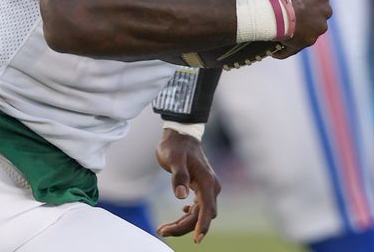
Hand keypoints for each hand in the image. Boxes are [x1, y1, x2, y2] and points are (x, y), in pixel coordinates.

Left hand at [155, 128, 220, 242]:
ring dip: (184, 223)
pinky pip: (198, 207)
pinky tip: (180, 214)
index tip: (197, 240)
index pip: (207, 209)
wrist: (181, 134)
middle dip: (184, 227)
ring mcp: (207, 188)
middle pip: (202, 215)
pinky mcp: (202, 188)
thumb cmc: (176, 146)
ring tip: (164, 228)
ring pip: (199, 213)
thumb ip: (178, 176)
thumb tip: (181, 196)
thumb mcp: (174, 159)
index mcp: (206, 182)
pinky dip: (188, 215)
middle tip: (163, 231)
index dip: (202, 226)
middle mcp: (211, 187)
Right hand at [263, 0, 338, 55]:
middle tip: (297, 4)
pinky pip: (300, 43)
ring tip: (289, 23)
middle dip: (314, 7)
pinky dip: (293, 42)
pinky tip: (282, 43)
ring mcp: (317, 29)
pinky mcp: (306, 42)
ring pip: (314, 26)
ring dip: (305, 24)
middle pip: (324, 8)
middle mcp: (325, 11)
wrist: (271, 14)